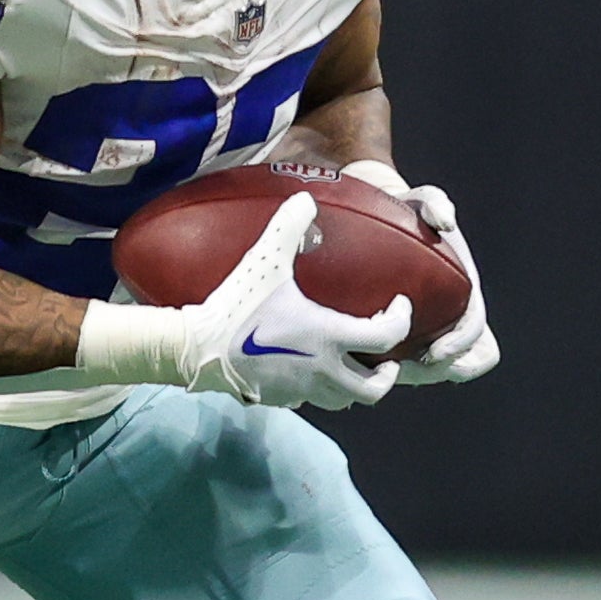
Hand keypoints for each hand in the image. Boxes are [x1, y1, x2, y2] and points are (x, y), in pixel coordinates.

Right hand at [178, 192, 418, 410]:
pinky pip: (310, 400)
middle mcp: (322, 370)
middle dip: (387, 374)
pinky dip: (319, 389)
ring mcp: (301, 390)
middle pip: (374, 389)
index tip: (399, 307)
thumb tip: (304, 198)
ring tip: (353, 365)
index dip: (401, 321)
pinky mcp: (279, 398)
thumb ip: (289, 227)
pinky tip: (309, 369)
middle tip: (387, 357)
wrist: (199, 349)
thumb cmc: (237, 306)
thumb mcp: (265, 260)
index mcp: (329, 337)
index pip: (386, 337)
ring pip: (344, 399)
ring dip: (355, 385)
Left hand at [344, 165, 498, 385]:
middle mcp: (449, 318)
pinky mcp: (401, 338)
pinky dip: (390, 372)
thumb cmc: (406, 213)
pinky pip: (402, 367)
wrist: (382, 221)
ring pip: (429, 372)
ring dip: (412, 377)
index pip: (477, 336)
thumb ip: (436, 203)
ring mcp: (427, 331)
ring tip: (381, 370)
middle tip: (400, 368)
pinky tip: (363, 365)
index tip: (436, 350)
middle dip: (433, 371)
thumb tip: (444, 221)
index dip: (462, 347)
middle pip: (455, 364)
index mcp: (464, 296)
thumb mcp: (420, 201)